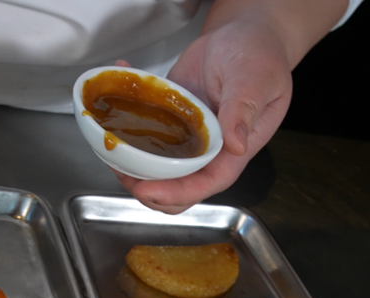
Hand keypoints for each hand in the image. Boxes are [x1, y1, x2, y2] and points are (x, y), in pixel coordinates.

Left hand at [113, 20, 292, 213]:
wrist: (246, 32)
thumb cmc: (260, 57)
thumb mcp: (256, 80)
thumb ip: (244, 111)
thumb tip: (236, 146)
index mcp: (232, 150)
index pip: (206, 184)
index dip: (176, 193)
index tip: (147, 191)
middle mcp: (208, 149)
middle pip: (177, 186)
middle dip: (147, 188)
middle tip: (121, 170)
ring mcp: (187, 134)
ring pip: (157, 164)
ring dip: (131, 162)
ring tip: (109, 141)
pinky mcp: (171, 115)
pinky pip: (147, 125)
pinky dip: (128, 114)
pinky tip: (119, 85)